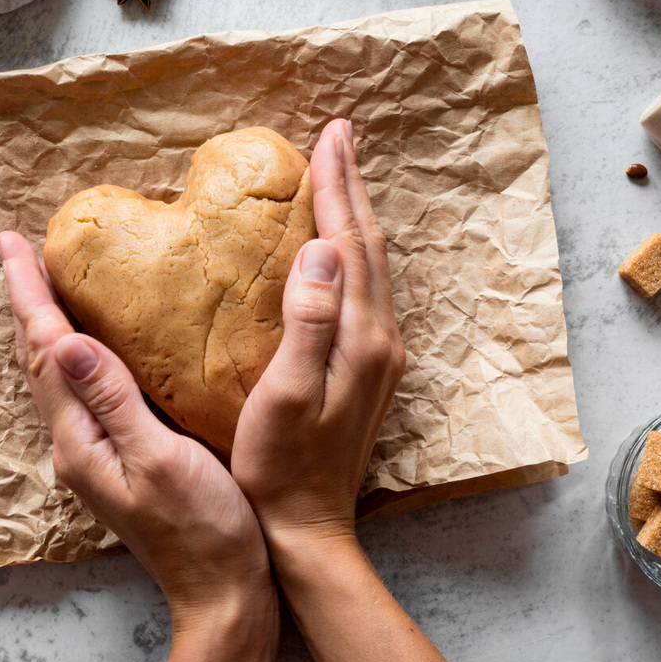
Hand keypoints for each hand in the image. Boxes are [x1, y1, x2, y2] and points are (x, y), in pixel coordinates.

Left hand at [0, 231, 278, 661]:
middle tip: (17, 249)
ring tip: (46, 282)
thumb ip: (112, 400)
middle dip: (27, 300)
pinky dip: (78, 350)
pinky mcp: (118, 456)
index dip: (28, 293)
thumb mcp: (158, 460)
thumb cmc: (203, 531)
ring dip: (47, 322)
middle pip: (40, 357)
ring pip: (58, 372)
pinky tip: (96, 340)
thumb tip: (66, 342)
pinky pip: (85, 389)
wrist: (222, 592)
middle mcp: (77, 442)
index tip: (11, 243)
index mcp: (80, 438)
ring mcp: (95, 451)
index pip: (44, 349)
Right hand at [230, 119, 445, 661]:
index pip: (349, 243)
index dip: (338, 186)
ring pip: (371, 265)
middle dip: (352, 185)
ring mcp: (378, 354)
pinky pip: (364, 288)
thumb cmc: (280, 467)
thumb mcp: (284, 395)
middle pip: (369, 245)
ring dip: (355, 214)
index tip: (327, 136)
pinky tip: (335, 245)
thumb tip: (320, 250)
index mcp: (361, 338)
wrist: (307, 526)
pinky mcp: (367, 367)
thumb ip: (308, 322)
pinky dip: (351, 250)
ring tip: (339, 174)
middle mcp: (380, 339)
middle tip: (337, 135)